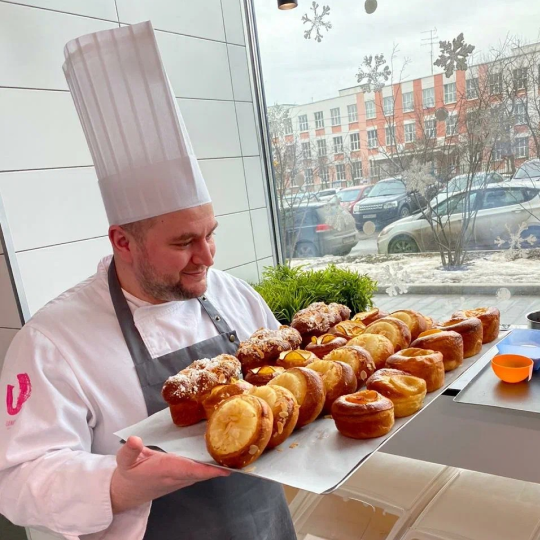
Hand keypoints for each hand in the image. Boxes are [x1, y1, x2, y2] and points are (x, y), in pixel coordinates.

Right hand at [110, 436, 229, 513]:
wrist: (126, 494)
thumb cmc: (128, 475)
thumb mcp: (123, 461)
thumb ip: (129, 450)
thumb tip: (135, 439)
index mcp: (164, 470)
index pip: (188, 470)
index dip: (206, 469)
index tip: (223, 468)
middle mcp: (176, 476)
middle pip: (202, 472)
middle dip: (220, 465)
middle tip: (239, 453)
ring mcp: (180, 479)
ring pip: (202, 472)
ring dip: (218, 465)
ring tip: (236, 450)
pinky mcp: (182, 478)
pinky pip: (199, 472)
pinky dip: (211, 465)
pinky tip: (222, 455)